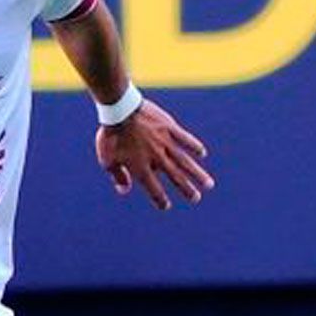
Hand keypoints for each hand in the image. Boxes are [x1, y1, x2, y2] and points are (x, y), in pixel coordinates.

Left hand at [94, 99, 213, 210]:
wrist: (118, 109)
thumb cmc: (110, 136)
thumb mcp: (107, 160)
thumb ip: (118, 176)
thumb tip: (124, 190)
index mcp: (141, 168)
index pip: (154, 189)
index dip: (160, 199)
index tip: (166, 206)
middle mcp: (156, 158)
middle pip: (175, 177)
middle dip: (187, 190)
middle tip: (196, 199)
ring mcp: (165, 142)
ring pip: (185, 161)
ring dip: (197, 174)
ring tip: (208, 184)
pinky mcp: (169, 127)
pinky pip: (185, 139)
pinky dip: (194, 146)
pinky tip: (202, 154)